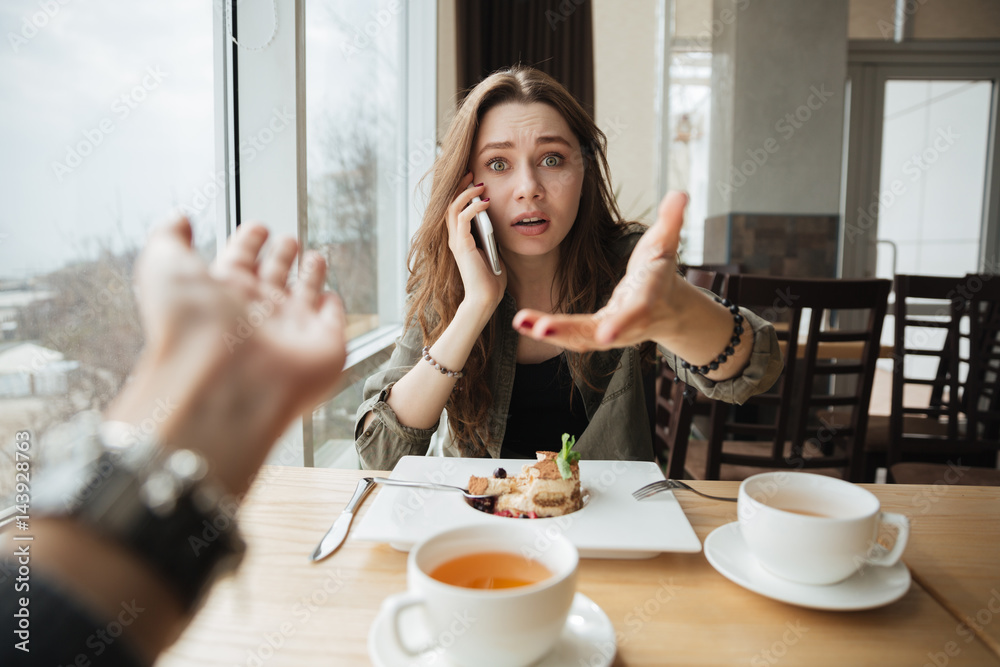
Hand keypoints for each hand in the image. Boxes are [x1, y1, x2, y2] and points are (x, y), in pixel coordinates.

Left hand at [108, 217, 346, 493]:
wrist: (224, 381)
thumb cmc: (190, 327)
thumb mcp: (163, 267)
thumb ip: (168, 239)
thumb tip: (179, 219)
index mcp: (221, 295)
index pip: (238, 260)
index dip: (248, 241)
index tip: (257, 227)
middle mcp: (255, 314)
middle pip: (271, 277)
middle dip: (280, 255)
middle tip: (287, 239)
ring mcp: (289, 331)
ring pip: (303, 296)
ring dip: (310, 275)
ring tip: (314, 257)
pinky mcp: (322, 347)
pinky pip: (331, 322)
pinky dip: (333, 309)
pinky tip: (332, 298)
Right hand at [446, 172, 506, 316]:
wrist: (485, 299)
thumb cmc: (491, 280)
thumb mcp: (493, 252)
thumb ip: (491, 238)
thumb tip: (498, 223)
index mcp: (460, 240)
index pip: (455, 211)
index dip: (462, 194)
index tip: (474, 181)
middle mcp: (454, 239)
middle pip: (450, 204)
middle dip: (460, 187)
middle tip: (471, 173)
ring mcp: (456, 241)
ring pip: (453, 208)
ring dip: (466, 194)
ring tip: (478, 185)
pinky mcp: (462, 245)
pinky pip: (463, 218)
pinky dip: (473, 207)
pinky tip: (485, 202)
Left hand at [512, 191, 688, 350]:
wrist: (665, 307)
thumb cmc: (661, 271)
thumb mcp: (667, 243)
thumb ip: (672, 219)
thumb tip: (680, 193)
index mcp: (649, 297)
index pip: (638, 311)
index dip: (623, 323)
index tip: (606, 333)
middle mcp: (629, 323)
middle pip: (600, 332)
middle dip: (571, 330)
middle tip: (542, 328)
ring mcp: (612, 333)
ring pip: (580, 338)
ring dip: (552, 333)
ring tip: (521, 321)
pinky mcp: (595, 334)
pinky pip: (571, 336)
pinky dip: (547, 330)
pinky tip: (523, 322)